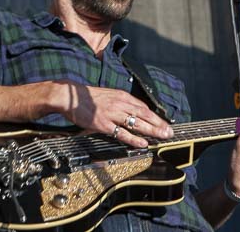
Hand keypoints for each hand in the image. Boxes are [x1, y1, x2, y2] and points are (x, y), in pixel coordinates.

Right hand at [55, 82, 172, 147]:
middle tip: (170, 132)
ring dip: (151, 130)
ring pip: (136, 123)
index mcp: (122, 96)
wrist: (70, 96)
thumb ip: (121, 103)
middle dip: (158, 124)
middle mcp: (120, 103)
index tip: (165, 123)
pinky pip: (121, 133)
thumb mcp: (109, 95)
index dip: (156, 116)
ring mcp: (112, 114)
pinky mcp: (103, 124)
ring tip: (162, 137)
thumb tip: (134, 112)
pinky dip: (134, 138)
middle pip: (144, 114)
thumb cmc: (89, 97)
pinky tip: (143, 143)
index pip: (143, 107)